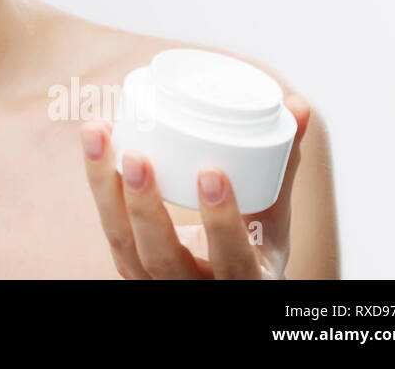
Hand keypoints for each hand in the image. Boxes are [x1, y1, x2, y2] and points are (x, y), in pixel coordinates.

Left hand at [80, 94, 311, 278]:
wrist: (219, 281)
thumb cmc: (251, 246)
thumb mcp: (273, 219)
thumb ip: (282, 165)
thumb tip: (298, 105)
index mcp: (244, 282)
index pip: (232, 261)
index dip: (221, 223)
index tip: (211, 173)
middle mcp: (193, 289)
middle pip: (161, 258)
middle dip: (145, 207)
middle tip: (136, 156)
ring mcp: (153, 281)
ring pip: (122, 242)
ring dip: (105, 186)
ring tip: (98, 134)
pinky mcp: (127, 262)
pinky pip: (109, 225)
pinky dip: (99, 183)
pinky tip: (96, 141)